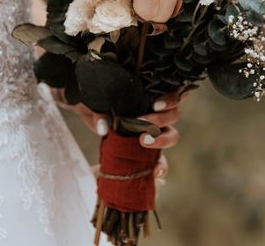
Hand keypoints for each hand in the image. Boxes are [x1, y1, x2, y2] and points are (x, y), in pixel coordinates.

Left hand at [67, 88, 189, 178]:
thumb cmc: (98, 102)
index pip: (171, 93)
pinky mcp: (149, 151)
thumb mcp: (97, 104)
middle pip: (174, 114)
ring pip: (172, 134)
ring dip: (162, 139)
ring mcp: (154, 132)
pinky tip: (155, 172)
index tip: (155, 104)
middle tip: (142, 122)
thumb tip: (103, 127)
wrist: (90, 115)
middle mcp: (156, 113)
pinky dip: (162, 166)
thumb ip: (100, 112)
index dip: (170, 99)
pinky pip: (162, 160)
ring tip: (144, 142)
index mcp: (149, 96)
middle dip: (161, 119)